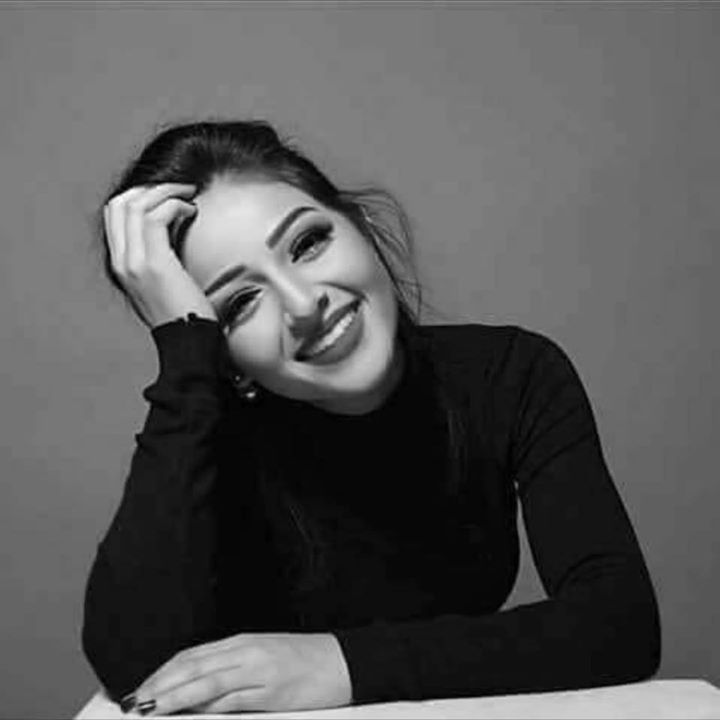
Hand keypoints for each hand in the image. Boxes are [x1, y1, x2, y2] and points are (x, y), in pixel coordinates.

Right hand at [104, 183, 216, 327]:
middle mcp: (122, 261)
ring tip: (190, 195)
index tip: (168, 194)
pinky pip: (157, 217)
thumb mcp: (163, 282)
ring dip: (167, 191)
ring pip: (137, 204)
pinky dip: (176, 206)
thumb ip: (158, 257)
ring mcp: (134, 262)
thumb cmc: (185, 313)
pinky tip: (192, 212)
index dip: (140, 195)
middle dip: (152, 187)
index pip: (114, 214)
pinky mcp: (154, 263)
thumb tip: (174, 227)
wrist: (188, 342)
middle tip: (181, 188)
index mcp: (121, 265)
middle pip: (120, 203)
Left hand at [129, 632, 352, 714]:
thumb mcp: (266, 657)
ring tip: (151, 709)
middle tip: (134, 702)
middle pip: (194, 666)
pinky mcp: (273, 691)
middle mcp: (247, 652)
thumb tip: (198, 689)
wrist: (345, 661)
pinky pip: (233, 699)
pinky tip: (191, 714)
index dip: (163, 671)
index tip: (141, 687)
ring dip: (175, 696)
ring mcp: (260, 670)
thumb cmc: (306, 661)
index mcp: (244, 642)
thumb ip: (233, 669)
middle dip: (160, 684)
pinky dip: (208, 707)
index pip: (193, 655)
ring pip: (207, 682)